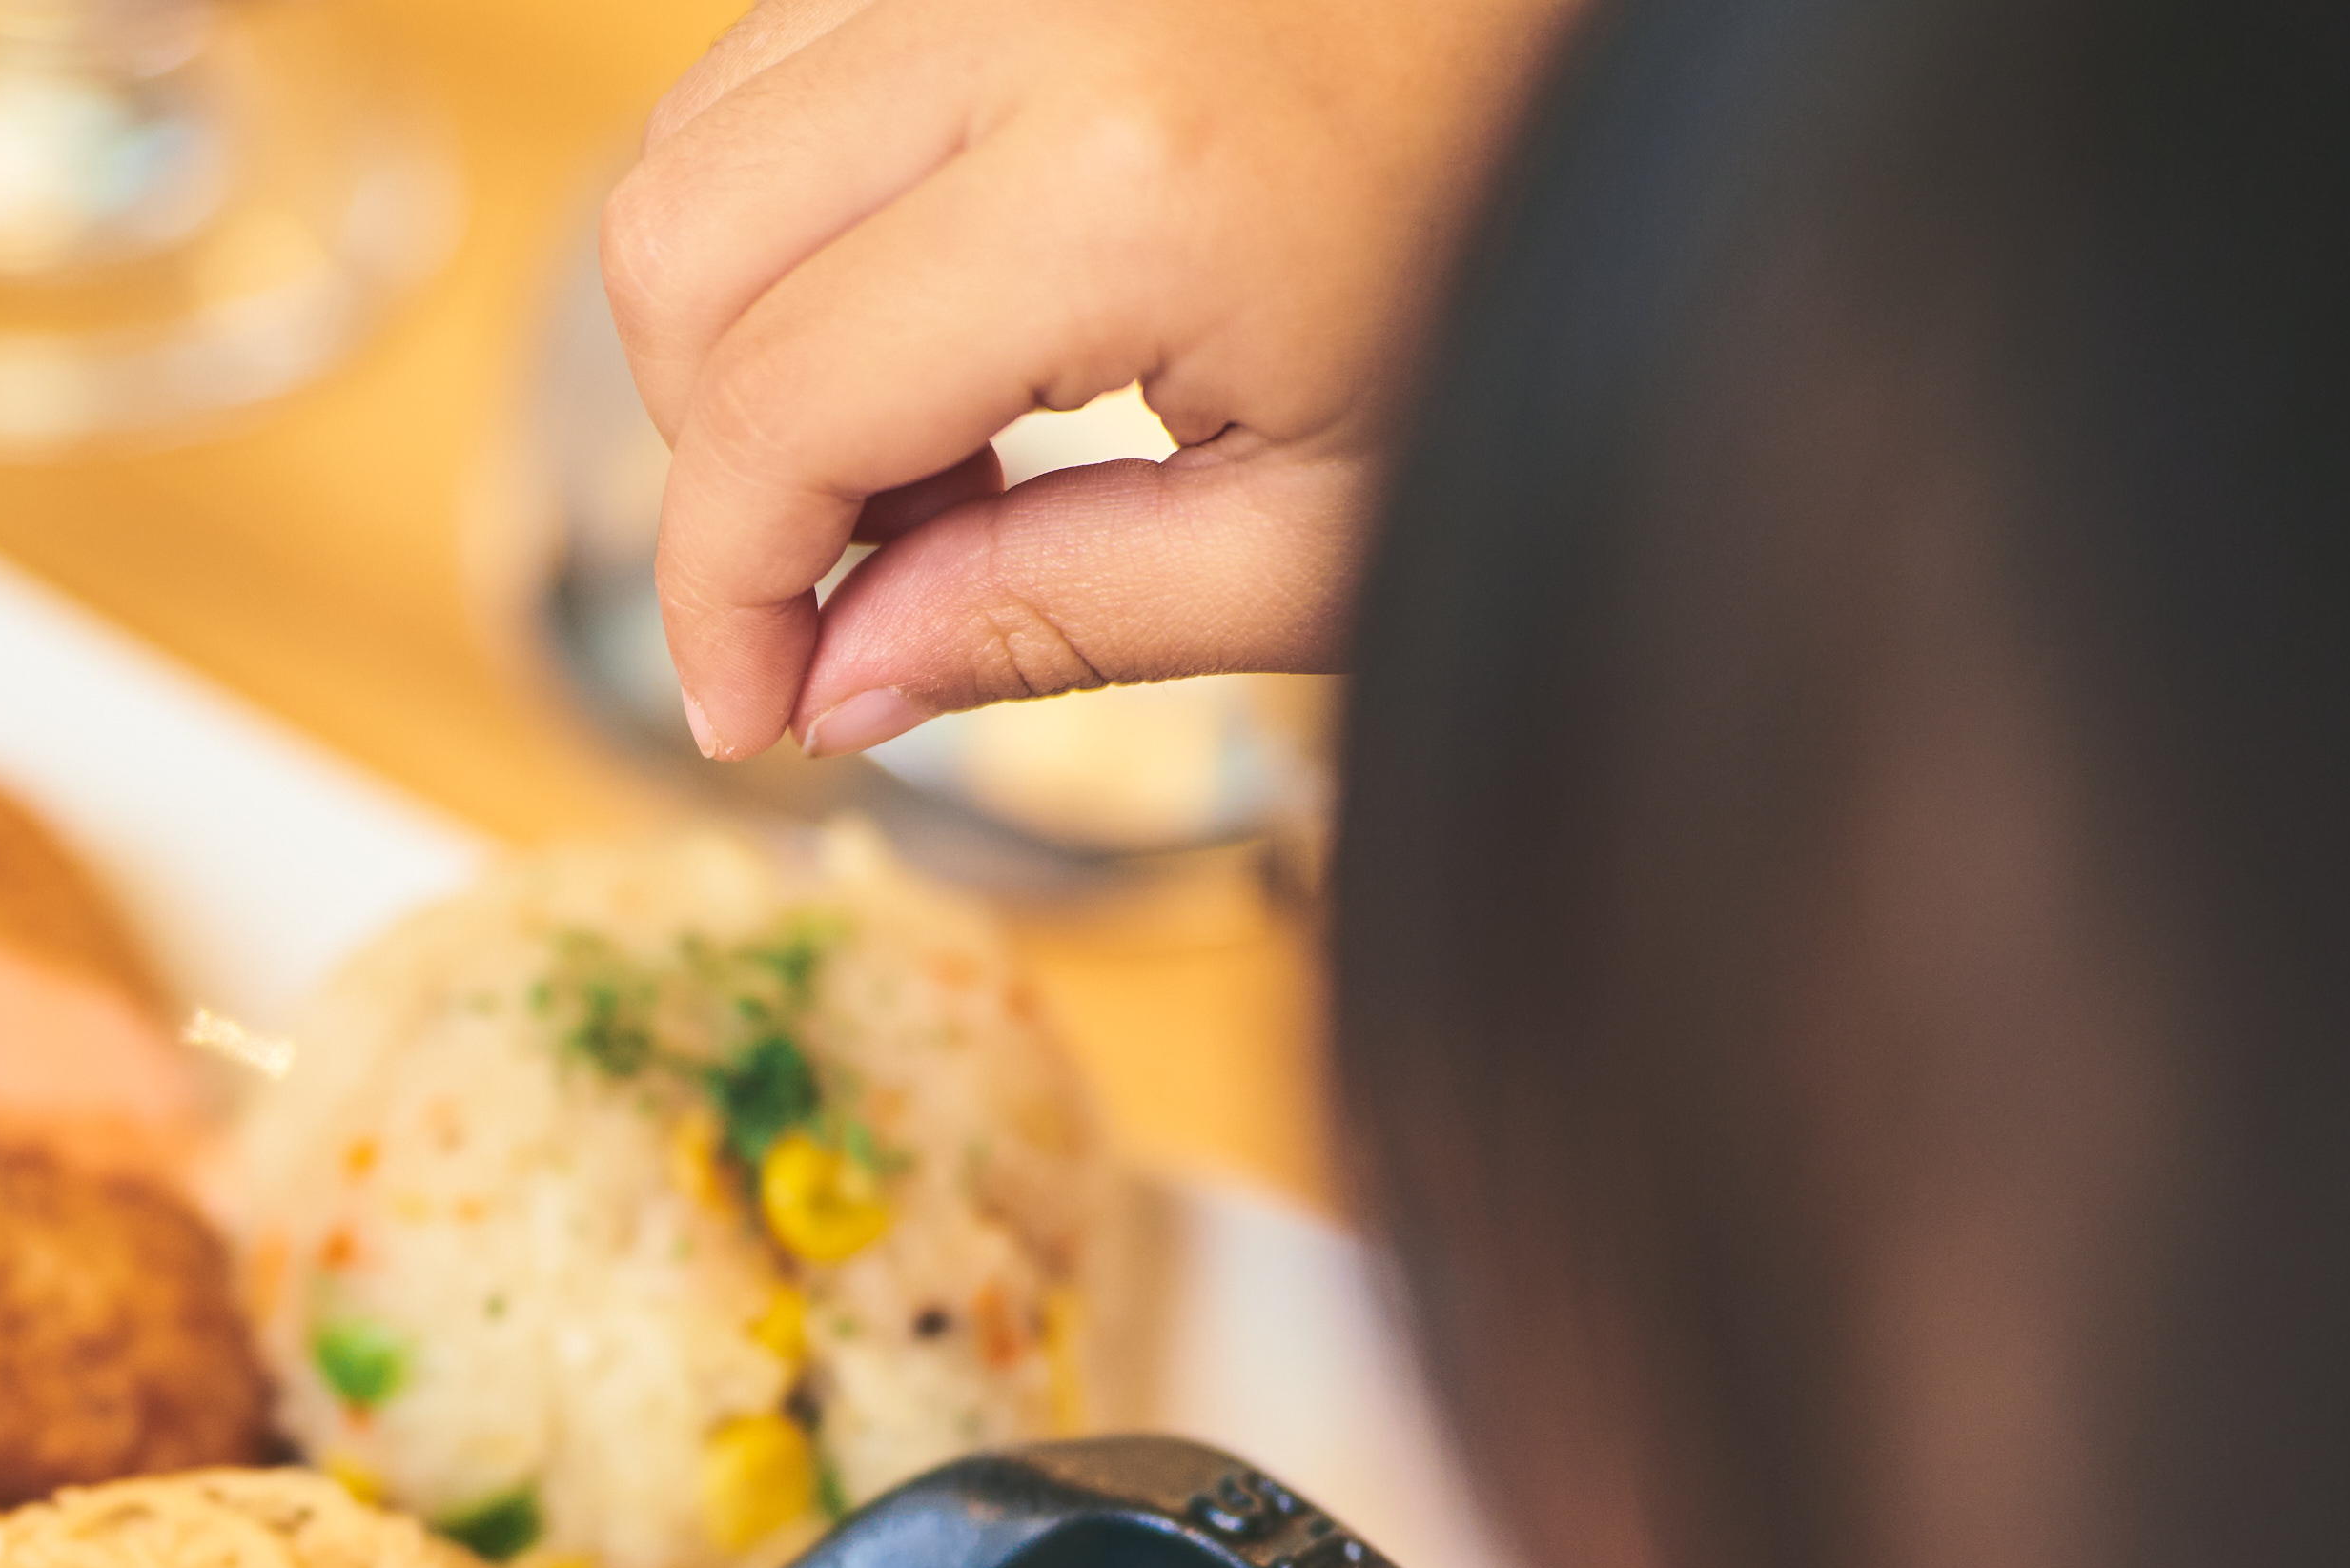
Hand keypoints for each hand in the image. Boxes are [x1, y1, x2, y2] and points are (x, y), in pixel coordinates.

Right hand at [605, 0, 1583, 758]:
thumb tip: (832, 691)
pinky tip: (950, 325)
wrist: (1674, 57)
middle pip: (674, 250)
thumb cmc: (1540, 278)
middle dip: (712, 457)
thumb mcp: (1328, 533)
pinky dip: (808, 211)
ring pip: (703, 134)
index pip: (768, 411)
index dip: (715, 599)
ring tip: (929, 462)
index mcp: (1123, 187)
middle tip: (858, 589)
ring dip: (748, 329)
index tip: (748, 716)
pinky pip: (795, 51)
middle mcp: (1028, 9)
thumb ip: (1053, 618)